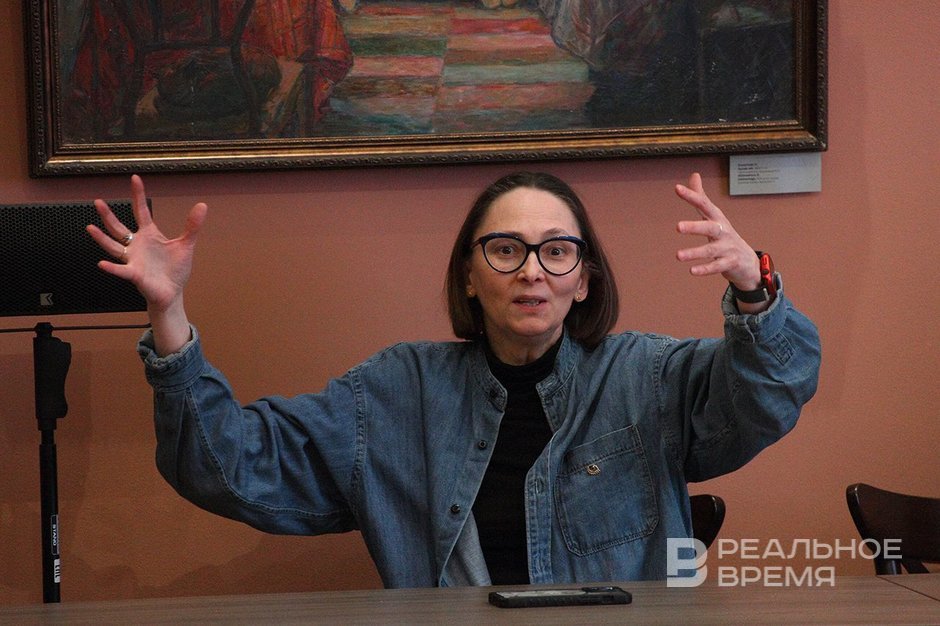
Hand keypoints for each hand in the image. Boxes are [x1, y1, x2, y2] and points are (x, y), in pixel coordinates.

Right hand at [86, 174, 206, 312]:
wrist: (173, 293)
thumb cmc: (176, 270)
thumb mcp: (186, 244)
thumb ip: (192, 226)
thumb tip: (202, 205)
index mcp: (150, 235)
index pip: (141, 211)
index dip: (138, 195)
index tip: (135, 178)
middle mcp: (137, 245)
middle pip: (119, 228)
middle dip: (108, 216)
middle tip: (97, 201)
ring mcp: (133, 259)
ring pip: (113, 247)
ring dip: (101, 238)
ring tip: (90, 227)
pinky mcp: (135, 274)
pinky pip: (121, 270)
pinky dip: (112, 268)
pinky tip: (102, 263)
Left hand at [674, 172, 760, 291]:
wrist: (748, 261)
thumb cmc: (726, 236)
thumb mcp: (714, 216)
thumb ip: (702, 198)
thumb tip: (694, 175)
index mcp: (717, 219)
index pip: (704, 204)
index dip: (692, 196)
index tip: (677, 188)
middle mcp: (723, 232)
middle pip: (709, 227)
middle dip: (695, 227)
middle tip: (677, 227)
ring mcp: (727, 248)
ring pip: (711, 250)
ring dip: (694, 253)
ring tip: (678, 255)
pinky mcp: (730, 263)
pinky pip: (717, 266)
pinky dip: (705, 269)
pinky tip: (692, 271)